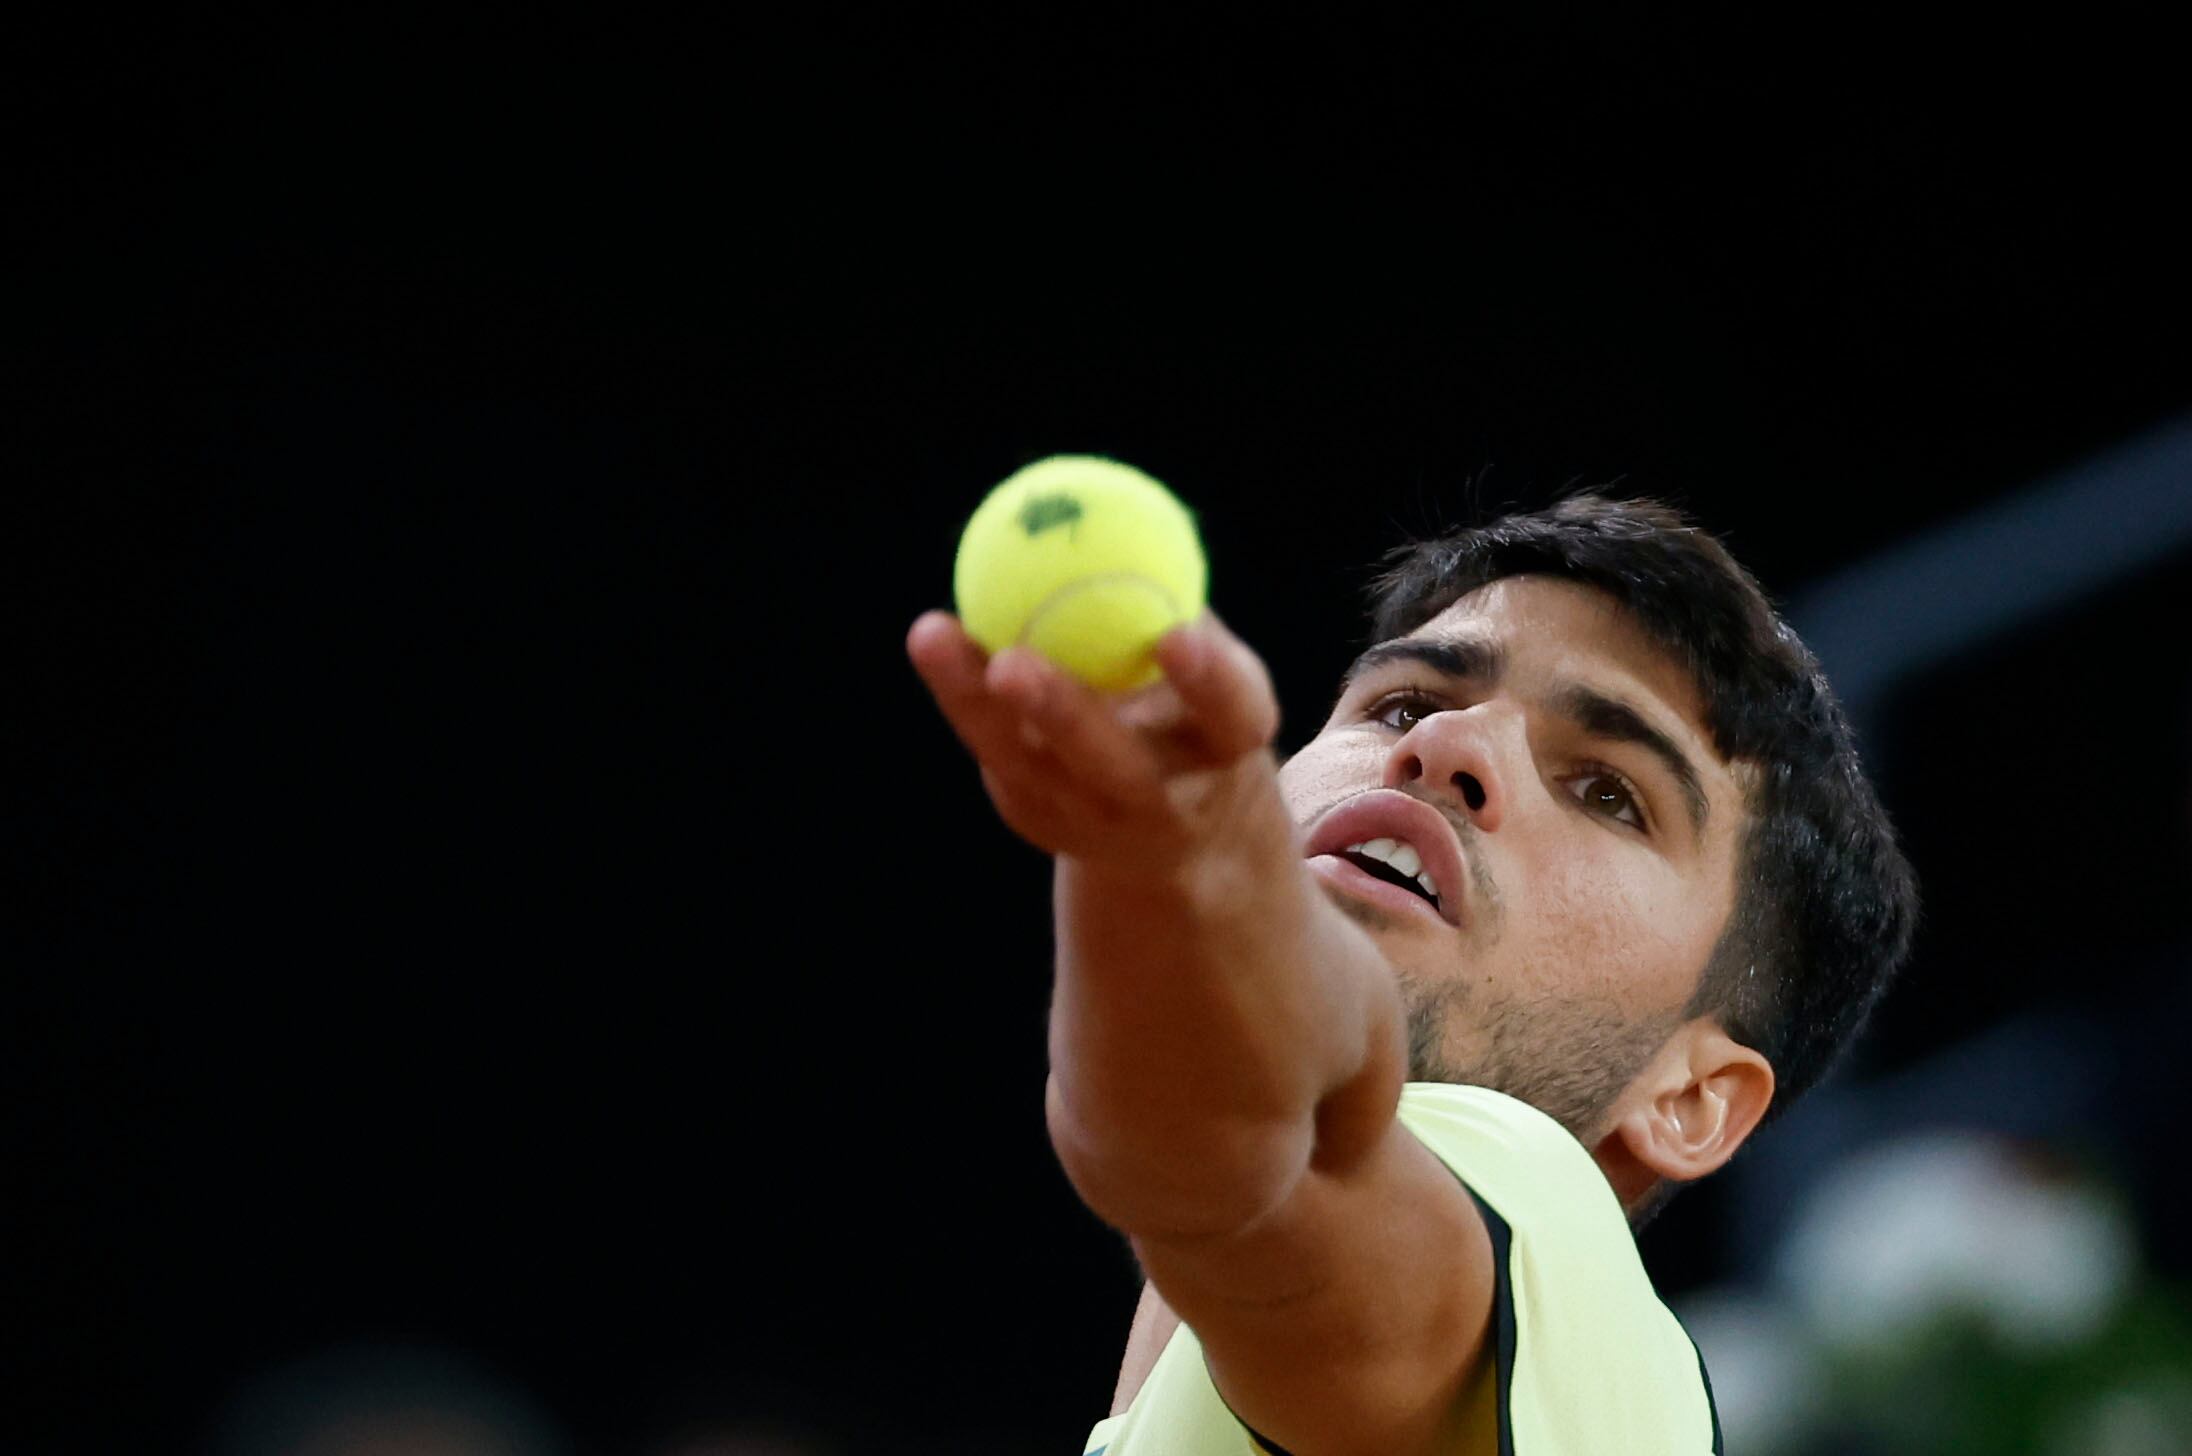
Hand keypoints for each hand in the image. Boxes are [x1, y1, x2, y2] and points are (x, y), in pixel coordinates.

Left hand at [906, 611, 1282, 869]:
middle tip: (1010, 664)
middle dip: (1062, 716)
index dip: (1208, 682)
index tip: (1176, 636)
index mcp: (1226, 748)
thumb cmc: (1194, 705)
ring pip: (1028, 763)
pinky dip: (963, 693)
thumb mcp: (1209, 660)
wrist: (1176, 822)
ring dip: (975, 700)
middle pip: (1114, 765)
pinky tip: (936, 642)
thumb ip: (1174, 600)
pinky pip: (994, 747)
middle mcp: (1164, 798)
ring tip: (931, 635)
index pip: (1231, 716)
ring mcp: (1093, 820)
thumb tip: (1121, 508)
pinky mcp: (1036, 815)